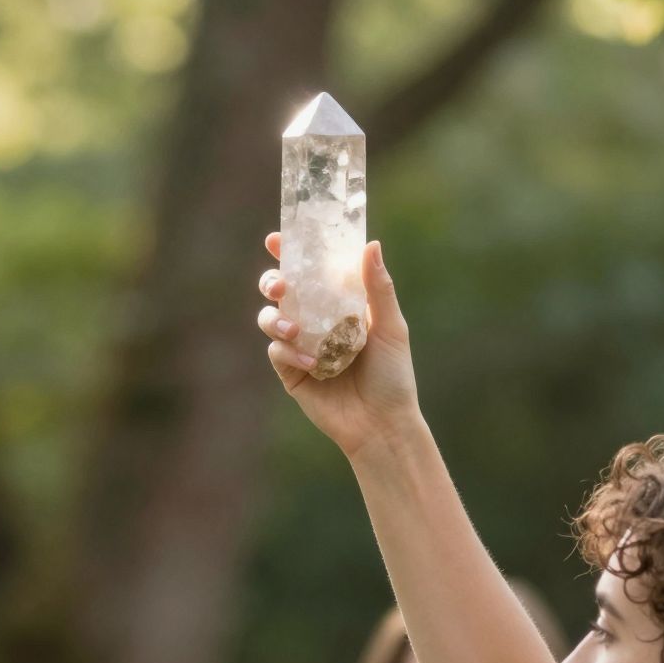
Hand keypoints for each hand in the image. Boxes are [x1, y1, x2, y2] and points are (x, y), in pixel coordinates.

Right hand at [257, 237, 421, 461]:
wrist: (381, 424)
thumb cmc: (393, 375)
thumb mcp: (391, 327)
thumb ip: (378, 288)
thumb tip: (370, 243)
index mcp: (339, 303)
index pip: (311, 271)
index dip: (291, 252)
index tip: (277, 239)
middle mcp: (316, 320)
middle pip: (282, 291)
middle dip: (272, 281)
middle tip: (280, 285)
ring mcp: (301, 346)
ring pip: (271, 319)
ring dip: (275, 318)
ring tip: (294, 328)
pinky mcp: (292, 374)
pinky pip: (277, 352)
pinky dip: (290, 353)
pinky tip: (312, 363)